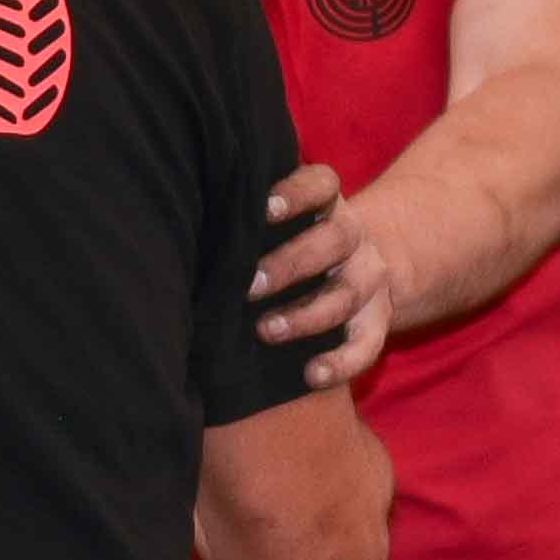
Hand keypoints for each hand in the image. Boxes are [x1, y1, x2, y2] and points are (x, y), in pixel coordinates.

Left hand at [249, 164, 400, 389]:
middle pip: (334, 240)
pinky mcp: (376, 321)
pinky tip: (312, 375)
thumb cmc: (290, 242)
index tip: (263, 209)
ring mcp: (367, 279)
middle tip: (249, 286)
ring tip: (265, 331)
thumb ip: (249, 221)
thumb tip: (183, 232)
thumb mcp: (279, 221)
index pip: (321, 184)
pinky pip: (367, 345)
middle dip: (290, 264)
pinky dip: (341, 363)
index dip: (296, 193)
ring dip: (306, 316)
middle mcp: (353, 237)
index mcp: (327, 204)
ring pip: (346, 295)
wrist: (355, 265)